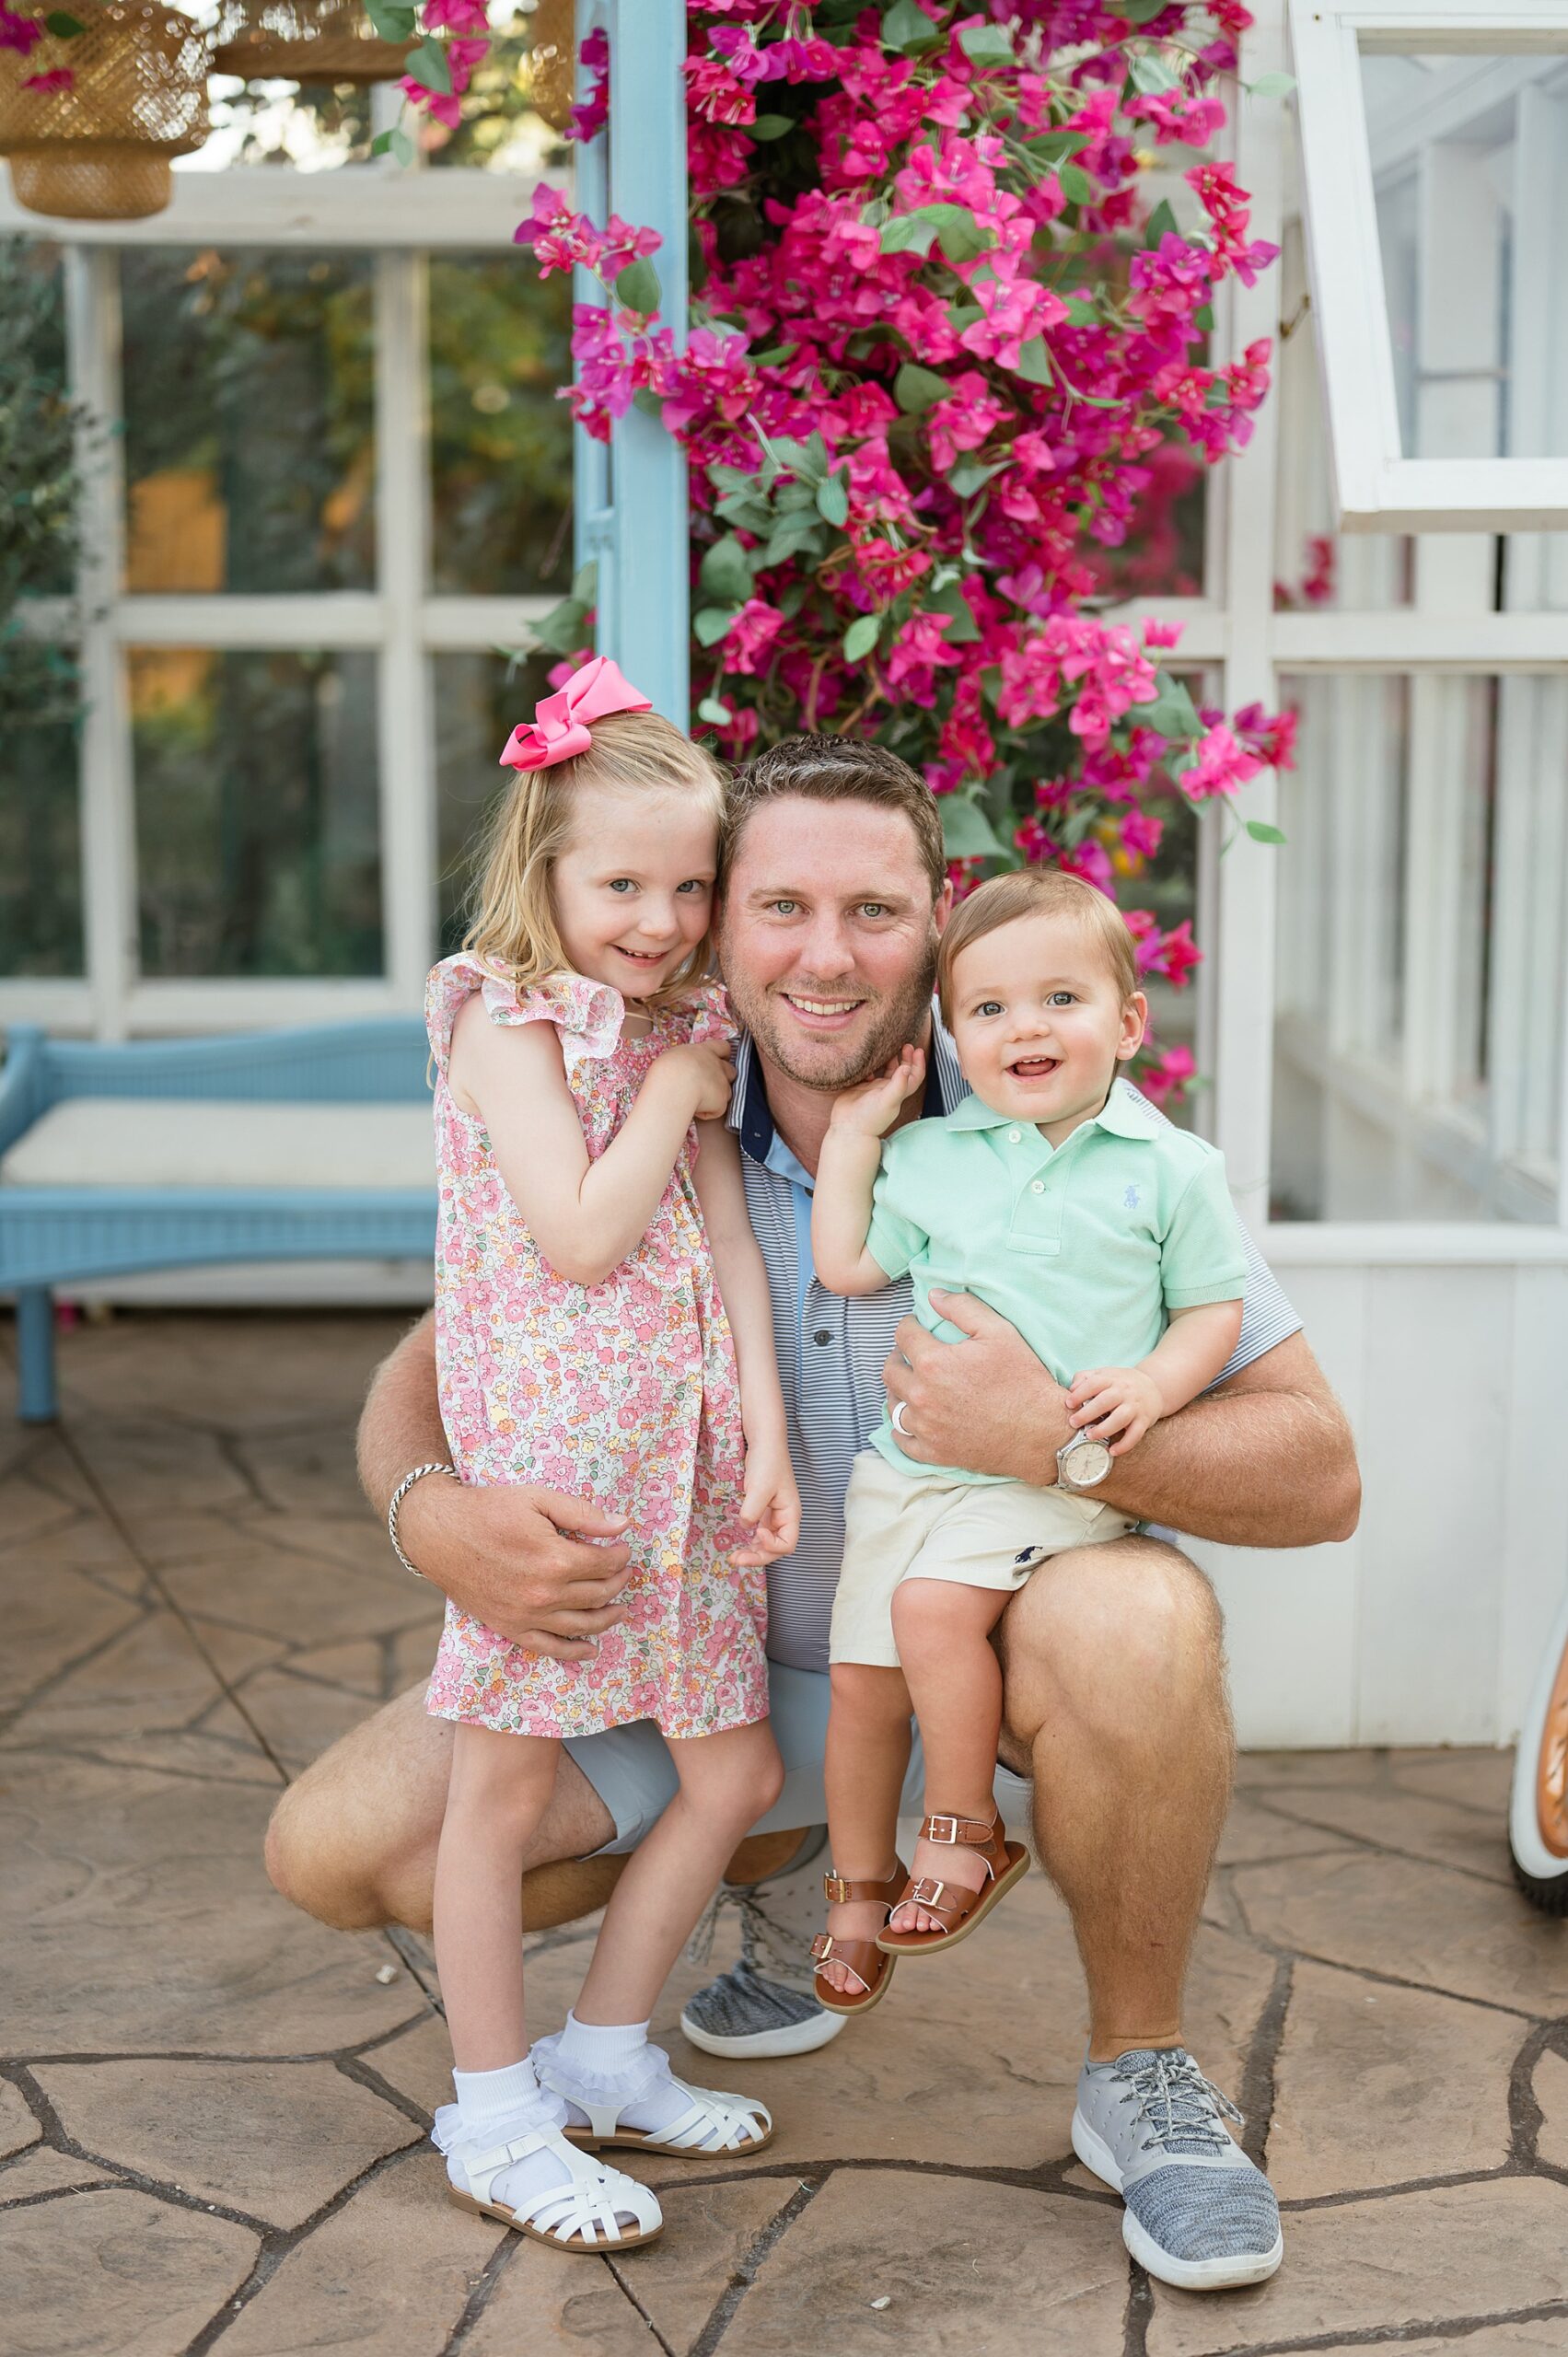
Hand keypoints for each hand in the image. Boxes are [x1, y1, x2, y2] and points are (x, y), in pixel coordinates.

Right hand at [396, 1476, 633, 1658]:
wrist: (440, 1534)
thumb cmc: (489, 1510)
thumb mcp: (538, 1499)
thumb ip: (582, 1513)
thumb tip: (622, 1525)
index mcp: (555, 1559)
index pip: (605, 1564)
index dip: (620, 1556)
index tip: (623, 1549)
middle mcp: (545, 1593)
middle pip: (598, 1594)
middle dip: (618, 1582)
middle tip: (624, 1572)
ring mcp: (527, 1615)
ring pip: (582, 1625)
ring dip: (607, 1617)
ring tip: (620, 1609)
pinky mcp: (510, 1628)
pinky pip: (550, 1648)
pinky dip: (575, 1652)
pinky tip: (591, 1649)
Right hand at [655, 1039, 735, 1120]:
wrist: (676, 1084)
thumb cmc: (668, 1069)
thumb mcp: (674, 1056)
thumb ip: (685, 1060)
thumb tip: (684, 1067)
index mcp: (704, 1051)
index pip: (722, 1047)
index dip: (722, 1054)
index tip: (717, 1059)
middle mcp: (717, 1066)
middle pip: (730, 1070)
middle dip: (724, 1077)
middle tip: (708, 1084)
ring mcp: (722, 1083)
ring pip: (727, 1091)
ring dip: (717, 1097)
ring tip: (699, 1101)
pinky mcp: (722, 1101)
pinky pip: (717, 1109)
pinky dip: (708, 1112)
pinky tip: (695, 1112)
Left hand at [731, 1436, 800, 1567]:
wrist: (764, 1443)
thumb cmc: (768, 1462)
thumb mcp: (759, 1487)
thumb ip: (752, 1511)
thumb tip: (745, 1527)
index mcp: (791, 1514)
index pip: (787, 1543)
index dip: (772, 1546)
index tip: (756, 1531)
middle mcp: (784, 1519)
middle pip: (776, 1549)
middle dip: (757, 1557)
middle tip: (736, 1559)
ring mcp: (774, 1516)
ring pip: (766, 1543)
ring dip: (752, 1553)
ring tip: (735, 1558)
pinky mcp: (763, 1510)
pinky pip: (759, 1533)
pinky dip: (750, 1541)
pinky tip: (738, 1544)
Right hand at [825, 1044, 925, 1141]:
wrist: (849, 1129)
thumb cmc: (870, 1118)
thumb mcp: (887, 1101)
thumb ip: (898, 1085)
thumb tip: (907, 1067)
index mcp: (898, 1093)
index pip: (914, 1076)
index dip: (919, 1063)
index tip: (917, 1049)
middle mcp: (888, 1090)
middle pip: (902, 1071)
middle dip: (906, 1057)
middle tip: (905, 1044)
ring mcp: (874, 1089)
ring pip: (885, 1070)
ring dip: (889, 1058)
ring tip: (888, 1046)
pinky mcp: (860, 1088)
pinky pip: (868, 1072)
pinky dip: (870, 1064)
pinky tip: (867, 1058)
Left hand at [882, 1290, 1072, 1484]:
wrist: (1040, 1431)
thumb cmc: (1022, 1380)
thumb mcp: (1000, 1332)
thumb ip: (963, 1308)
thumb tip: (933, 1295)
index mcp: (934, 1363)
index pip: (903, 1335)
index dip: (910, 1325)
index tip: (917, 1327)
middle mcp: (922, 1396)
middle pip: (890, 1370)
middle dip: (898, 1356)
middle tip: (910, 1354)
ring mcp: (925, 1427)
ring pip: (892, 1404)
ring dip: (897, 1390)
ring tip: (911, 1383)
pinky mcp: (932, 1452)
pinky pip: (901, 1439)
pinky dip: (901, 1427)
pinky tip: (913, 1417)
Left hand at [1067, 1365, 1162, 1454]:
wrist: (1155, 1387)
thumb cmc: (1122, 1383)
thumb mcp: (1105, 1374)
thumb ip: (1086, 1378)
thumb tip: (1071, 1389)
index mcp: (1112, 1379)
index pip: (1095, 1383)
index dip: (1080, 1393)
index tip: (1068, 1403)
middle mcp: (1124, 1391)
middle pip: (1106, 1401)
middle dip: (1088, 1412)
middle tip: (1073, 1423)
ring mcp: (1135, 1406)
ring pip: (1121, 1418)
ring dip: (1104, 1429)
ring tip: (1089, 1436)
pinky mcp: (1144, 1421)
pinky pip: (1136, 1434)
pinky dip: (1125, 1444)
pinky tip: (1112, 1451)